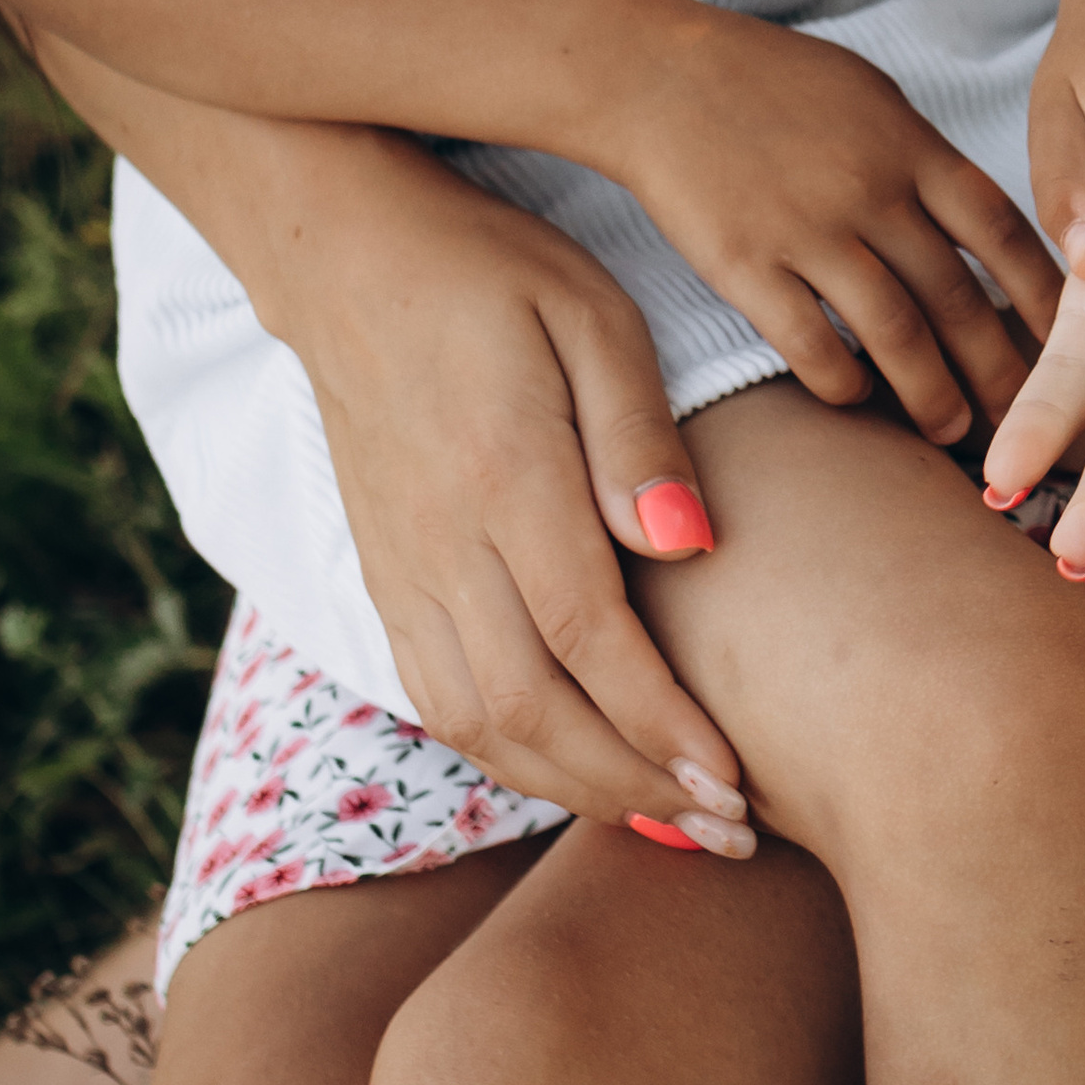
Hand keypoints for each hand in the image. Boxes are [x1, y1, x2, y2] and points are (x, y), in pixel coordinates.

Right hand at [259, 135, 758, 849]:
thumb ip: (639, 432)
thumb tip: (690, 544)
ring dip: (578, 788)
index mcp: (506, 476)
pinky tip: (582, 771)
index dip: (664, 725)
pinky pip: (439, 699)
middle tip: (733, 829)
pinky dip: (513, 755)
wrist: (345, 255)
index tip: (739, 782)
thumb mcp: (593, 311)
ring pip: (480, 723)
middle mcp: (443, 543)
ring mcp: (402, 568)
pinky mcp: (383, 576)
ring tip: (674, 820)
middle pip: (534, 710)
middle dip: (636, 786)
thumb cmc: (494, 269)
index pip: (590, 637)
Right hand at [594, 13, 1060, 445]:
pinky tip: (859, 401)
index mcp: (912, 147)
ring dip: (931, 393)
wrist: (662, 74)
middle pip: (957, 297)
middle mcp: (872, 191)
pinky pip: (810, 344)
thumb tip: (980, 227)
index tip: (1069, 342)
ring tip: (953, 430)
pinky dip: (842, 382)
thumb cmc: (774, 81)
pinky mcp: (745, 265)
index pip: (1002, 234)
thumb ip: (926, 161)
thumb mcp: (873, 97)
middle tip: (1025, 416)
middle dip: (1000, 368)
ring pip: (894, 333)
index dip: (1042, 298)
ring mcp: (808, 230)